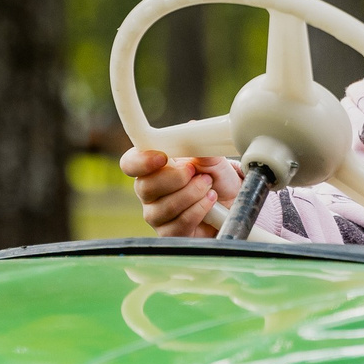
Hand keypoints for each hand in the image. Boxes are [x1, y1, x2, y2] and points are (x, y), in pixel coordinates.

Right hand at [120, 146, 241, 236]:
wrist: (232, 202)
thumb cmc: (215, 177)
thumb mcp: (213, 159)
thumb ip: (201, 148)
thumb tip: (193, 129)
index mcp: (151, 167)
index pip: (130, 163)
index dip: (141, 161)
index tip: (163, 158)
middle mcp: (149, 192)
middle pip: (144, 187)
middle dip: (175, 179)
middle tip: (197, 173)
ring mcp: (157, 215)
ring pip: (163, 208)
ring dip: (191, 195)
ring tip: (209, 186)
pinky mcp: (170, 233)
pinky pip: (177, 225)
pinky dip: (198, 211)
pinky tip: (210, 202)